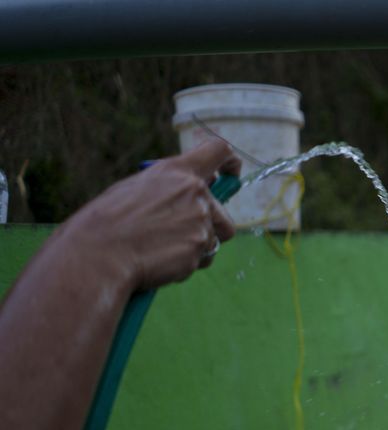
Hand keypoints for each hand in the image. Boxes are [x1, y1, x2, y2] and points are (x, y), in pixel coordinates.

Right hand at [59, 139, 240, 290]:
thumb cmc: (107, 222)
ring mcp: (200, 220)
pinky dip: (188, 262)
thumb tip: (192, 190)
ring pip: (217, 235)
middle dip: (208, 222)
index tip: (230, 174)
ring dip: (200, 243)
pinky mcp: (200, 247)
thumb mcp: (135, 188)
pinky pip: (204, 257)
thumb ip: (169, 187)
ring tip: (164, 247)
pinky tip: (162, 260)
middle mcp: (194, 192)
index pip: (219, 151)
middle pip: (222, 209)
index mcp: (176, 171)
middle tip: (177, 233)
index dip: (229, 163)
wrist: (98, 254)